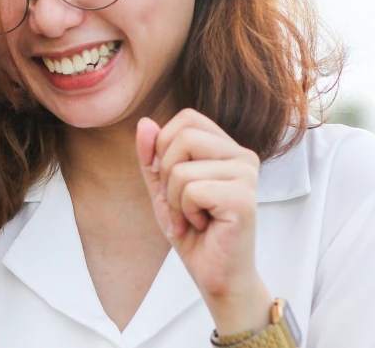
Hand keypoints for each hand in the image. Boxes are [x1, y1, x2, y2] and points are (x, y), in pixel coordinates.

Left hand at [135, 109, 271, 335]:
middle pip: (183, 137)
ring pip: (182, 168)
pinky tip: (202, 225)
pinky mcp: (243, 199)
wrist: (215, 273)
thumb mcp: (163, 188)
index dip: (164, 144)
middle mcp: (243, 156)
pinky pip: (192, 190)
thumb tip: (144, 122)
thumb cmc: (192, 229)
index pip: (187, 118)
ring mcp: (247, 175)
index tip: (168, 178)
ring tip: (191, 217)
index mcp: (227, 148)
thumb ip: (152, 156)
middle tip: (180, 203)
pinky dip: (185, 212)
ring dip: (174, 200)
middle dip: (167, 174)